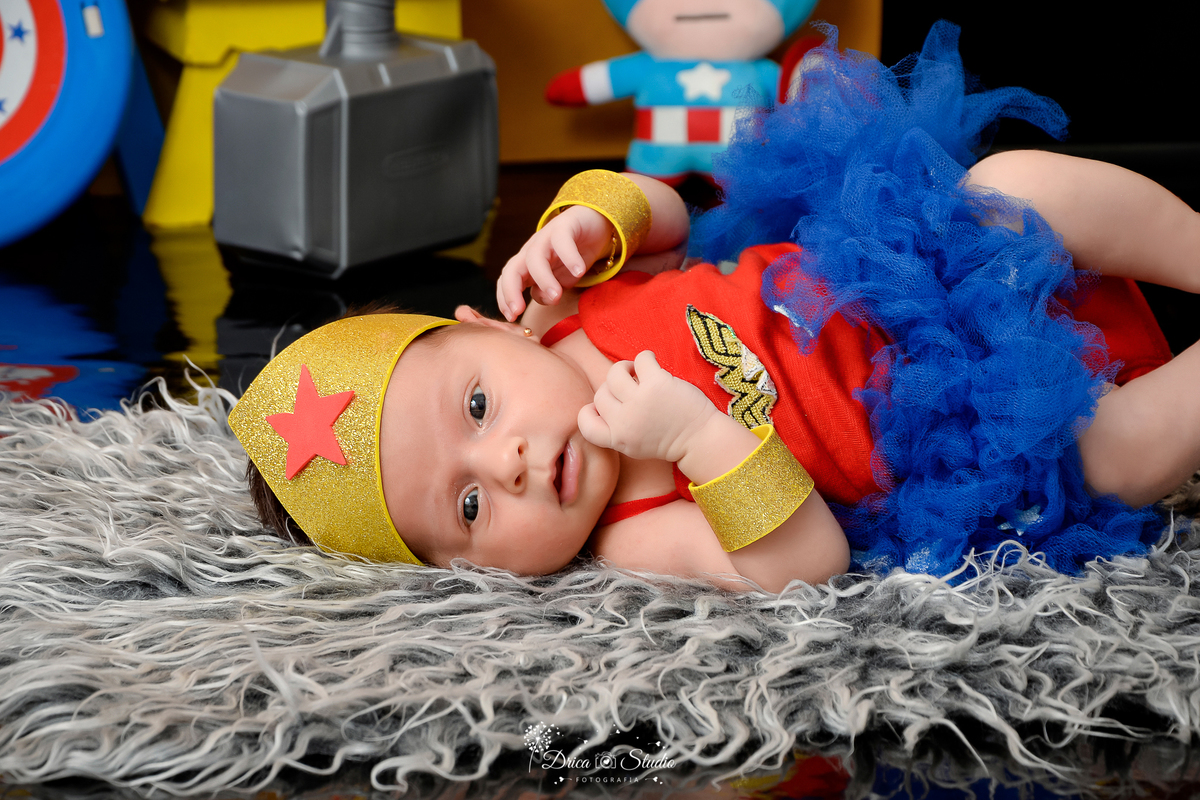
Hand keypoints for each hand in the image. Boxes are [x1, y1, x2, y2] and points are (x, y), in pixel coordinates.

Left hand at [497, 206, 613, 320]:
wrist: (594, 224)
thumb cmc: (574, 255)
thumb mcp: (561, 280)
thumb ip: (549, 292)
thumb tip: (544, 299)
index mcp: (527, 265)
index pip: (508, 282)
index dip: (505, 299)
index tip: (511, 317)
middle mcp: (532, 250)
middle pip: (512, 269)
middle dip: (511, 291)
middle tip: (519, 311)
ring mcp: (546, 237)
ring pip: (535, 257)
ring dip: (543, 279)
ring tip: (557, 296)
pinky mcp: (565, 226)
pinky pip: (562, 241)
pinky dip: (569, 257)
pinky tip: (578, 271)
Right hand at [578, 351, 718, 462]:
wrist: (700, 439)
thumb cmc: (668, 437)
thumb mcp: (634, 444)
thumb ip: (617, 427)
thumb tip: (603, 396)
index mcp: (617, 439)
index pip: (584, 423)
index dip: (590, 410)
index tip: (606, 407)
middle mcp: (624, 422)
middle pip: (601, 393)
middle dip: (614, 388)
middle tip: (631, 387)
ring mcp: (639, 402)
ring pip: (614, 373)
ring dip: (625, 368)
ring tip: (638, 373)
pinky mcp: (656, 385)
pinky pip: (640, 359)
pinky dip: (645, 358)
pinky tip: (653, 365)